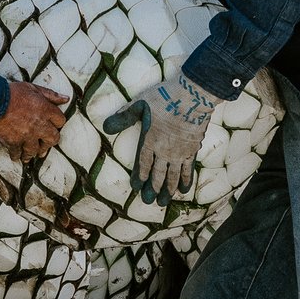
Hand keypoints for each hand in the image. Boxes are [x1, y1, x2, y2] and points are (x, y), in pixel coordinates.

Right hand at [0, 81, 68, 161]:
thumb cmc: (10, 93)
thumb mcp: (32, 88)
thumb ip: (50, 95)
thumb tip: (65, 99)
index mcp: (45, 110)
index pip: (61, 121)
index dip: (56, 123)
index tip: (52, 125)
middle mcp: (39, 125)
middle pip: (53, 139)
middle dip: (48, 142)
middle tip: (44, 143)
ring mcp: (27, 135)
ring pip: (35, 150)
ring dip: (32, 152)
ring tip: (29, 154)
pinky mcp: (14, 143)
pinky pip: (18, 154)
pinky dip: (17, 155)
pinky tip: (16, 155)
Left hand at [103, 71, 217, 204]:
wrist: (193, 96)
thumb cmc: (165, 97)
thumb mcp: (140, 104)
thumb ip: (124, 118)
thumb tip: (106, 127)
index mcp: (150, 140)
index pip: (143, 164)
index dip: (139, 177)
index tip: (136, 187)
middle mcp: (164, 151)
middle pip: (157, 175)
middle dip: (152, 189)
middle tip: (148, 202)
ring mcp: (179, 152)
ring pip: (172, 176)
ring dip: (167, 190)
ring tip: (163, 203)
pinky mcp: (192, 150)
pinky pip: (188, 170)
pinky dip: (185, 181)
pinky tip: (183, 190)